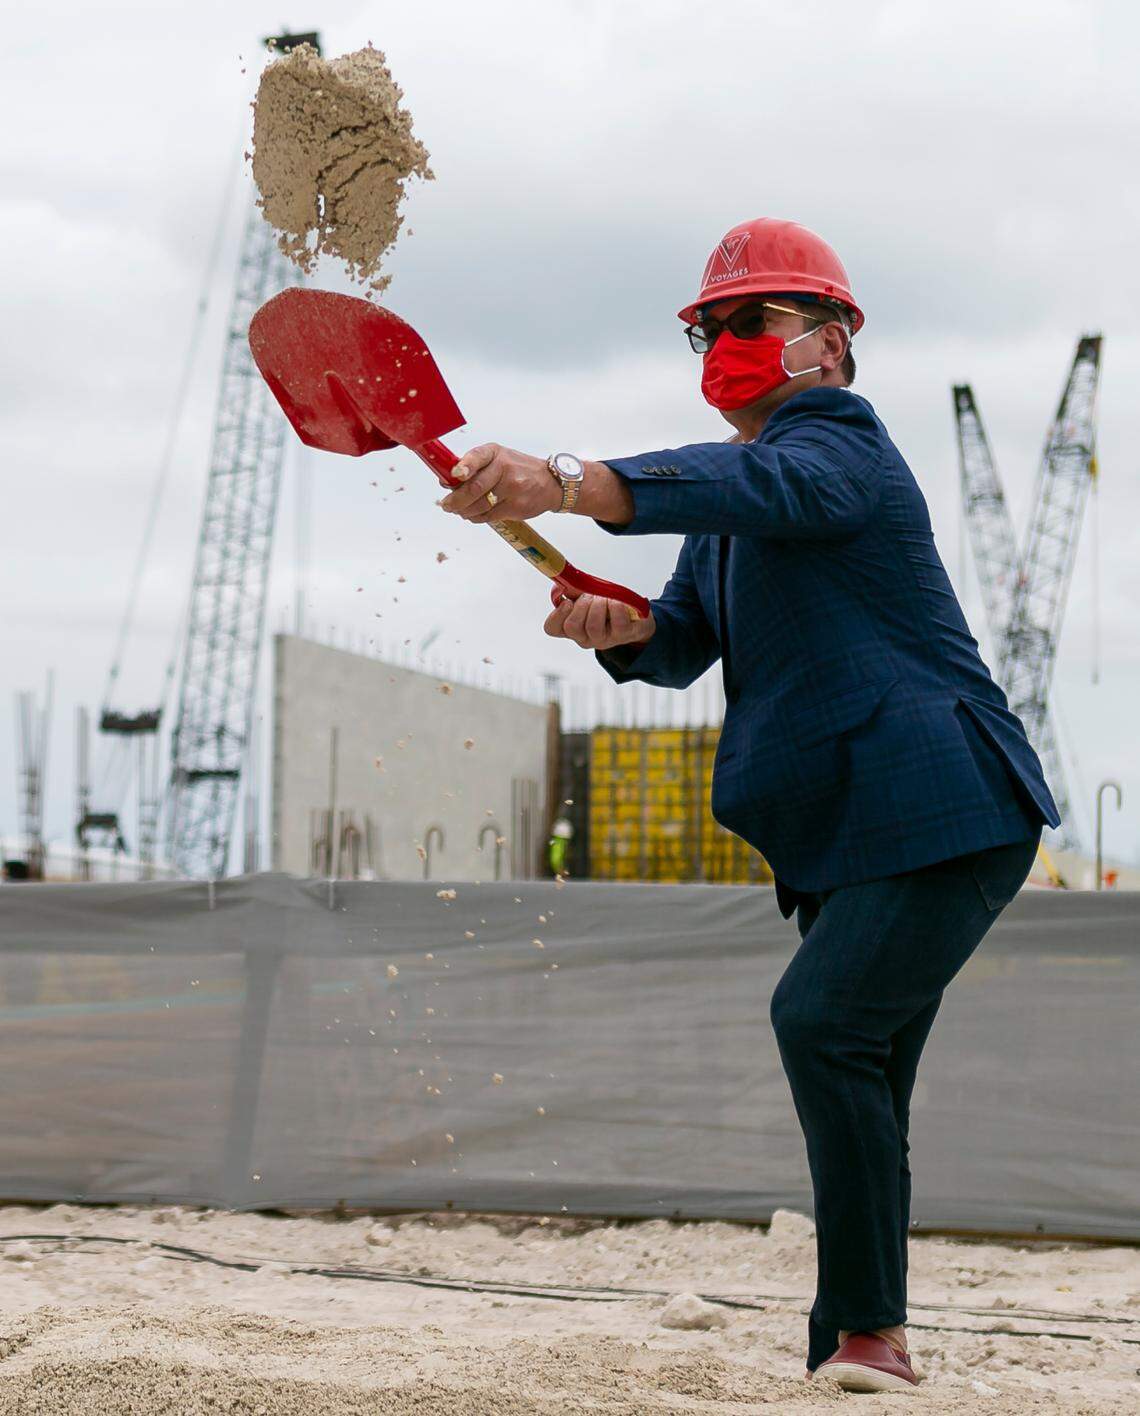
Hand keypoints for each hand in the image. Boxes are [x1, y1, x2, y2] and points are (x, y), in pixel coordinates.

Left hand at [440, 444, 560, 522]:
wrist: (550, 483)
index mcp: (496, 453)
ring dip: (464, 511)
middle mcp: (505, 468)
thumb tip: (448, 480)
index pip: (478, 456)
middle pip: (475, 487)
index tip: (455, 474)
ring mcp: (512, 489)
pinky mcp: (516, 506)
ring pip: (480, 505)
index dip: (464, 466)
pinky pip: (489, 516)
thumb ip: (474, 467)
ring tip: (458, 511)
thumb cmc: (518, 469)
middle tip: (447, 505)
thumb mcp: (498, 458)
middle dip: (456, 499)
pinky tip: (473, 515)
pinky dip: (476, 517)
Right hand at [543, 592, 655, 650]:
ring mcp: (604, 639)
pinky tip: (618, 602)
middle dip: (582, 605)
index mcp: (573, 627)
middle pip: (572, 626)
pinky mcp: (623, 635)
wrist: (636, 617)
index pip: (552, 628)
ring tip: (606, 598)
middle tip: (592, 596)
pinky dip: (616, 606)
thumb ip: (572, 591)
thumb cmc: (608, 606)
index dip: (557, 614)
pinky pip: (617, 621)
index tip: (567, 601)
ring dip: (599, 604)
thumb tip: (561, 581)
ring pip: (592, 625)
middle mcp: (586, 637)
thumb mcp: (588, 597)